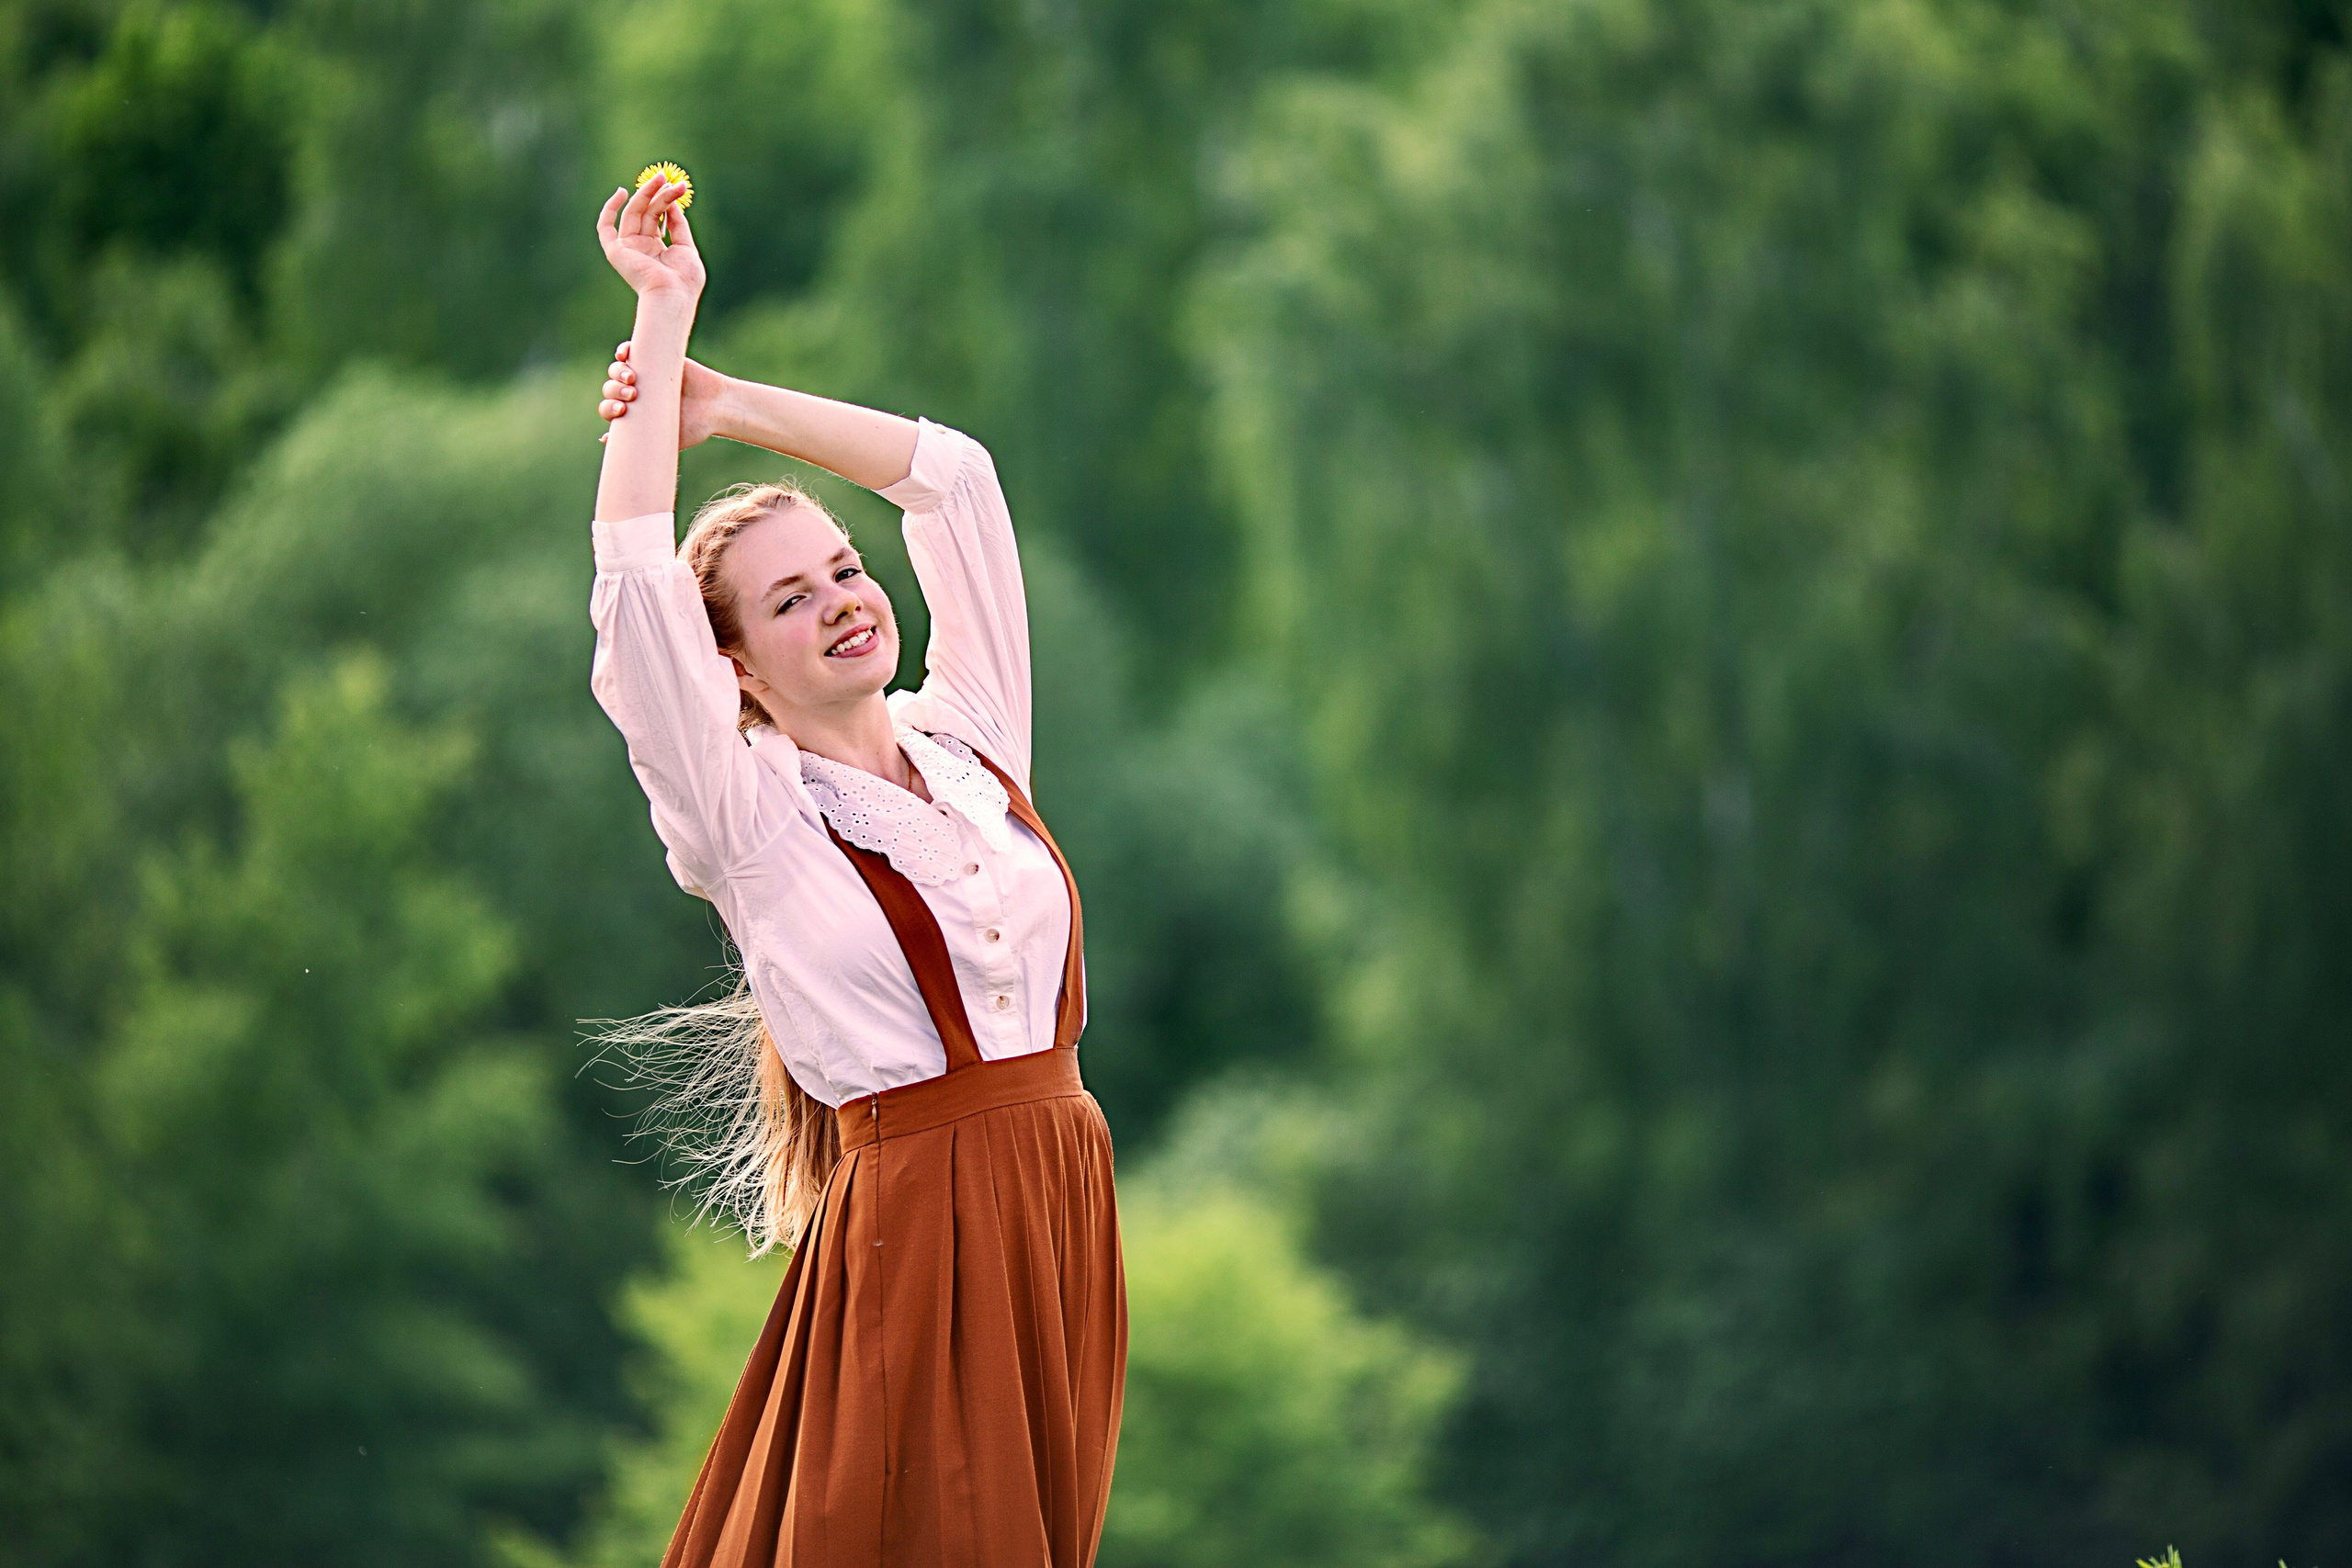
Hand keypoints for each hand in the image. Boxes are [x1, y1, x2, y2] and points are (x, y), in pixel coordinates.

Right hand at [594, 179, 705, 301]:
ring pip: (634, 213)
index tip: (679, 188)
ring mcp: (628, 248)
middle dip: (657, 193)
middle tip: (667, 176)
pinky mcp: (616, 251)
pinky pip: (605, 228)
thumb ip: (678, 224)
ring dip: (647, 194)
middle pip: (647, 212)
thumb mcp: (686, 247)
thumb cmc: (684, 280)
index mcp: (657, 249)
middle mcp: (641, 247)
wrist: (673, 295)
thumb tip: (672, 202)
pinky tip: (622, 192)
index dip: (667, 201)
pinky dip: (609, 210)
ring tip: (661, 178)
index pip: (658, 217)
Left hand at [598, 341, 729, 446]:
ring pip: (616, 370)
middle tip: (632, 395)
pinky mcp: (654, 357)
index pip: (609, 409)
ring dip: (618, 373)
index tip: (622, 411)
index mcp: (634, 413)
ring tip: (632, 378)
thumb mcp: (666, 438)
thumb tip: (603, 438)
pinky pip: (630, 350)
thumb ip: (640, 440)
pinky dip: (623, 351)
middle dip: (615, 391)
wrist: (717, 406)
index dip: (608, 408)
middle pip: (610, 388)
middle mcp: (635, 393)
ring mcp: (643, 374)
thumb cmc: (694, 427)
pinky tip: (625, 355)